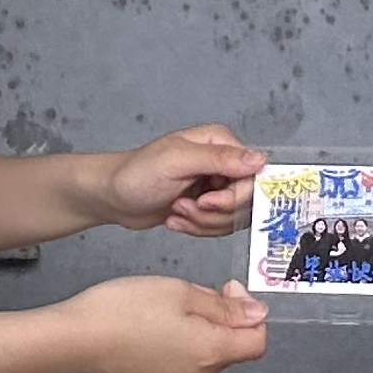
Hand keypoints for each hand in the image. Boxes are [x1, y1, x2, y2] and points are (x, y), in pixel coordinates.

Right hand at [54, 276, 268, 372]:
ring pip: (204, 353)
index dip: (250, 313)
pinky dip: (178, 341)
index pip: (257, 342)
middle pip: (231, 348)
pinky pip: (181, 360)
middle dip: (222, 317)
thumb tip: (258, 315)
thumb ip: (223, 306)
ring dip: (199, 328)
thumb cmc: (125, 310)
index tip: (227, 289)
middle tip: (192, 291)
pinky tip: (152, 322)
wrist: (73, 341)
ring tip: (167, 304)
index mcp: (211, 353)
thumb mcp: (180, 292)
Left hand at [96, 125, 264, 235]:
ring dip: (202, 223)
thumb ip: (220, 159)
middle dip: (212, 213)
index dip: (233, 197)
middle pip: (244, 201)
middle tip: (184, 206)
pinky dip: (196, 229)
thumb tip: (259, 159)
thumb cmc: (136, 174)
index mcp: (221, 143)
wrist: (112, 196)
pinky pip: (219, 227)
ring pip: (232, 219)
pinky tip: (175, 218)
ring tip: (176, 210)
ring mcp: (216, 186)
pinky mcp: (208, 206)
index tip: (206, 202)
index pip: (253, 176)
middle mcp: (224, 163)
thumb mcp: (177, 161)